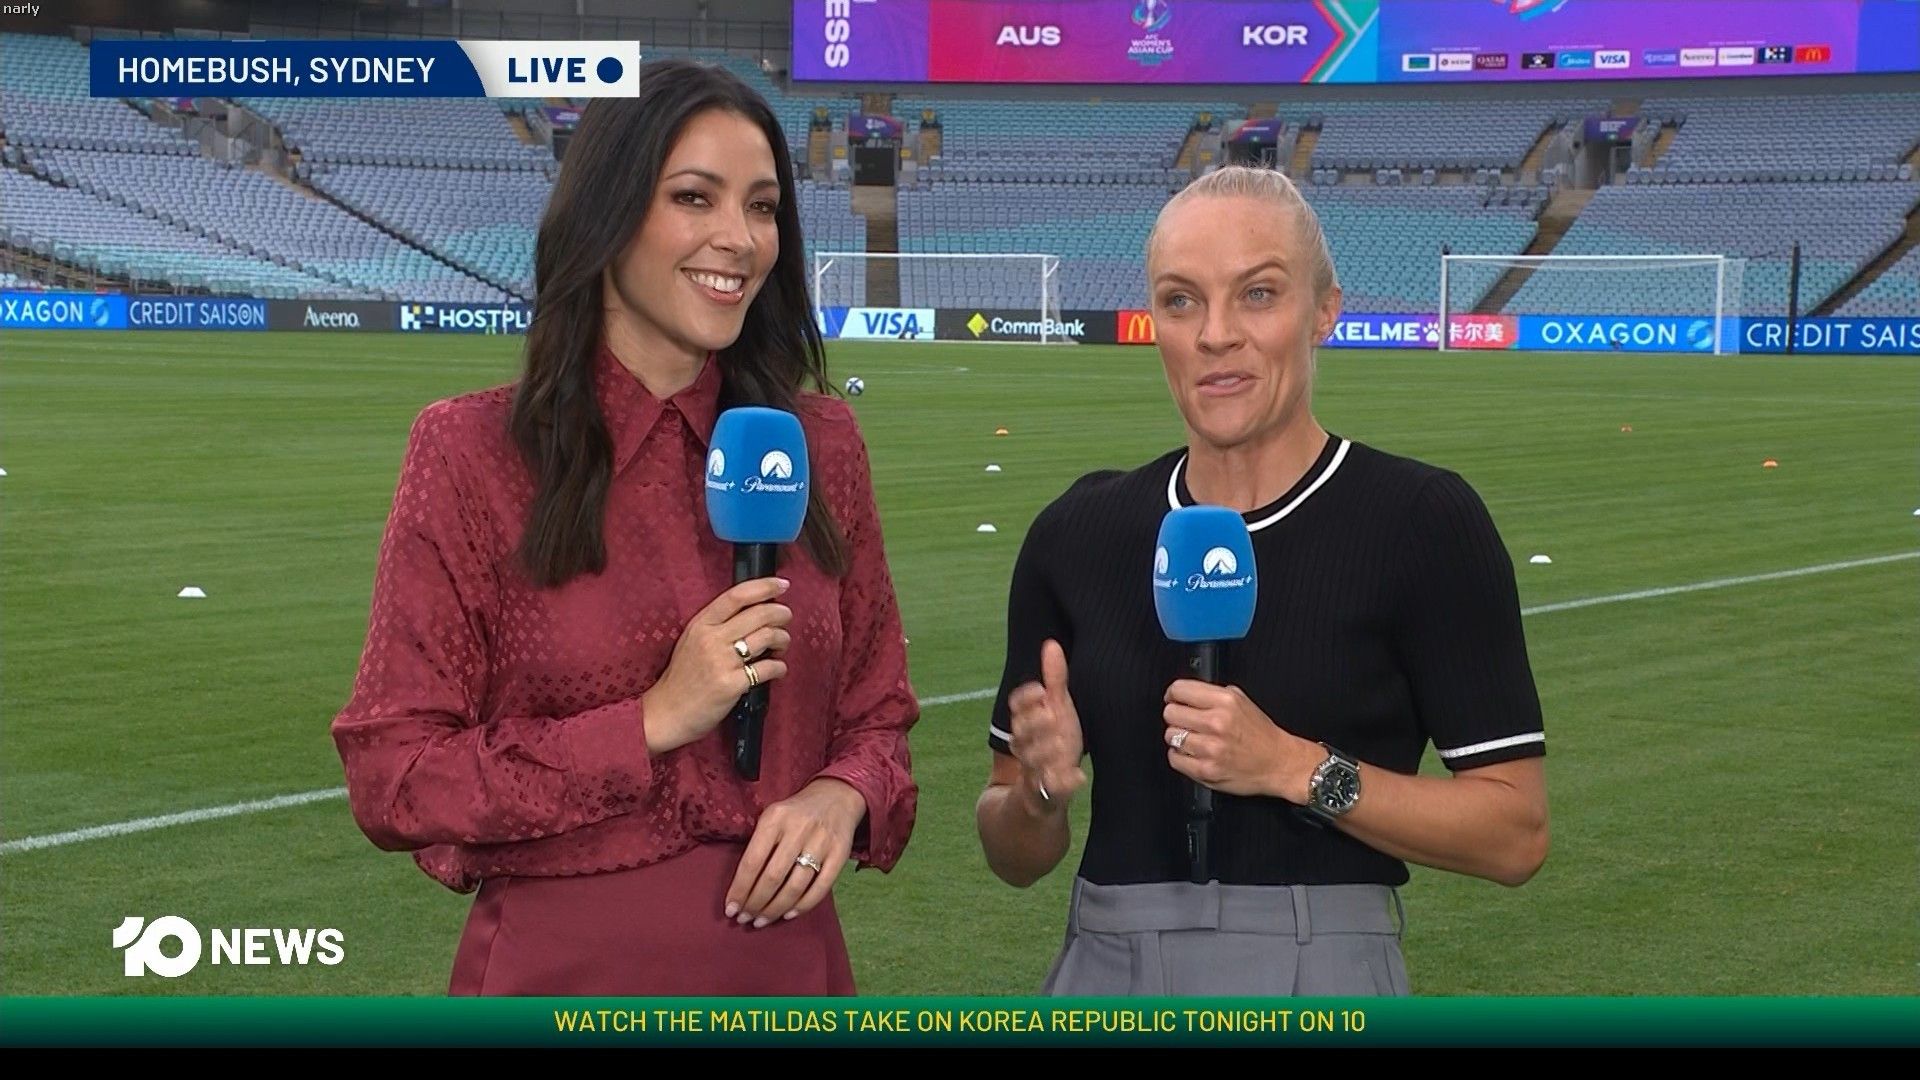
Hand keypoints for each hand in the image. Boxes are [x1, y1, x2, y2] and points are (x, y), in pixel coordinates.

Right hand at [642, 577, 792, 754]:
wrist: (666, 712)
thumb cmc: (682, 677)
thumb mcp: (691, 641)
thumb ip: (716, 624)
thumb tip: (754, 611)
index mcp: (701, 624)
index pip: (737, 595)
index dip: (764, 586)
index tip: (782, 584)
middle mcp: (712, 639)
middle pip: (760, 614)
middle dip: (782, 613)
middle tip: (786, 619)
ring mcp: (722, 662)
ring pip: (768, 637)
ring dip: (783, 639)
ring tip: (781, 645)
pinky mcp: (732, 685)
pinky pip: (768, 668)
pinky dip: (780, 667)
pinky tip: (777, 669)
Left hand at [726, 777, 865, 927]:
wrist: (836, 796)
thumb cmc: (795, 813)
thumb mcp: (772, 816)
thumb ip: (759, 844)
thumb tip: (741, 887)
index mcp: (775, 818)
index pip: (752, 861)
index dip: (740, 889)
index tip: (731, 909)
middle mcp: (798, 829)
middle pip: (772, 877)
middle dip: (755, 903)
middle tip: (745, 919)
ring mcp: (821, 842)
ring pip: (795, 886)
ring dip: (775, 909)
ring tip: (762, 920)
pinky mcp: (840, 853)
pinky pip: (820, 887)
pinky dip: (803, 905)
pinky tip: (788, 914)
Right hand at [1005, 640, 1086, 813]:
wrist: (1034, 801)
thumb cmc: (1051, 744)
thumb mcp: (1056, 711)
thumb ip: (1054, 680)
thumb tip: (1051, 643)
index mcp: (1026, 725)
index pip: (1016, 708)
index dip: (1025, 699)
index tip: (1040, 690)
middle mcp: (1026, 747)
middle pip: (1023, 733)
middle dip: (1035, 725)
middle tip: (1050, 715)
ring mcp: (1034, 772)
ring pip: (1034, 762)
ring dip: (1046, 752)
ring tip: (1061, 745)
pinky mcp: (1046, 796)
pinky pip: (1052, 791)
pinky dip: (1065, 784)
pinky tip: (1079, 777)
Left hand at [1162, 681, 1321, 800]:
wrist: (1279, 763)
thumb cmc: (1261, 734)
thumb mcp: (1242, 701)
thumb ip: (1213, 694)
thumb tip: (1186, 693)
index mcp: (1225, 701)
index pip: (1179, 690)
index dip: (1173, 694)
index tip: (1173, 699)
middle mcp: (1217, 723)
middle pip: (1170, 713)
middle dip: (1175, 717)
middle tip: (1185, 722)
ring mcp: (1211, 748)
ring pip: (1170, 736)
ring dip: (1179, 738)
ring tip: (1194, 740)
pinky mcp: (1206, 771)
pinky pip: (1175, 759)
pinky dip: (1180, 757)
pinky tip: (1193, 754)